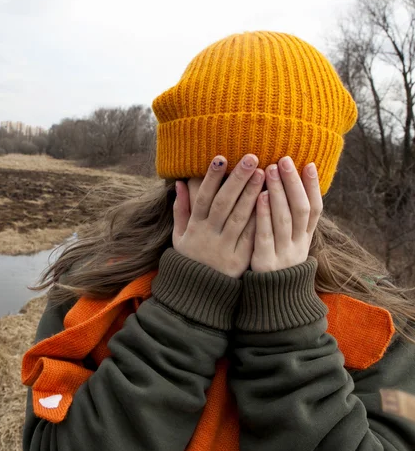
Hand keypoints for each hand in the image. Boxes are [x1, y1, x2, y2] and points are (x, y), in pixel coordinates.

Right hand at [173, 154, 264, 278]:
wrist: (198, 293)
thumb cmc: (190, 258)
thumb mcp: (179, 235)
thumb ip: (180, 209)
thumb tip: (179, 183)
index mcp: (194, 226)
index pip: (203, 197)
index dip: (211, 178)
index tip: (221, 157)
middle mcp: (209, 234)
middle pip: (224, 203)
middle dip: (237, 180)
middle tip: (251, 158)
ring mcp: (225, 246)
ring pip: (240, 217)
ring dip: (252, 194)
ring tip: (264, 172)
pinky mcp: (240, 258)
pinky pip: (251, 236)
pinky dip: (261, 219)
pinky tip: (272, 201)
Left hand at [251, 157, 322, 272]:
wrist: (271, 302)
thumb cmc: (276, 263)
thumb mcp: (289, 243)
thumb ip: (289, 219)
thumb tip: (289, 187)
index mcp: (305, 238)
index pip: (315, 209)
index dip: (313, 187)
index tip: (309, 164)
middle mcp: (298, 244)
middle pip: (301, 209)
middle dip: (293, 183)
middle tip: (284, 159)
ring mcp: (284, 253)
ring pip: (285, 219)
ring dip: (279, 192)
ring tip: (270, 170)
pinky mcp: (266, 262)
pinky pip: (266, 234)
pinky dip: (264, 214)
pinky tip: (260, 196)